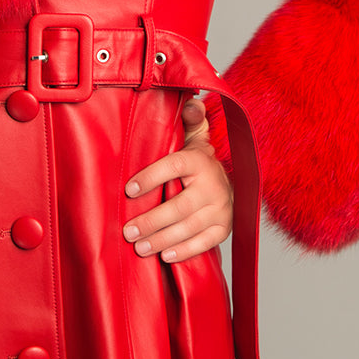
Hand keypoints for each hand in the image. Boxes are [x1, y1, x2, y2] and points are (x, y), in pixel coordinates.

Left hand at [121, 97, 231, 263]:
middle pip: (179, 206)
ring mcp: (221, 209)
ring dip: (161, 239)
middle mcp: (213, 185)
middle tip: (127, 230)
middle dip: (151, 221)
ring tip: (139, 246)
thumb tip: (189, 102)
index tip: (129, 189)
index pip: (174, 166)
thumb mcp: (194, 139)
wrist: (231, 185)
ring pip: (188, 228)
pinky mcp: (224, 228)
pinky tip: (164, 255)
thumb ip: (188, 122)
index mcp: (199, 160)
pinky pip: (204, 243)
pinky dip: (183, 251)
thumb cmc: (199, 163)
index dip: (151, 177)